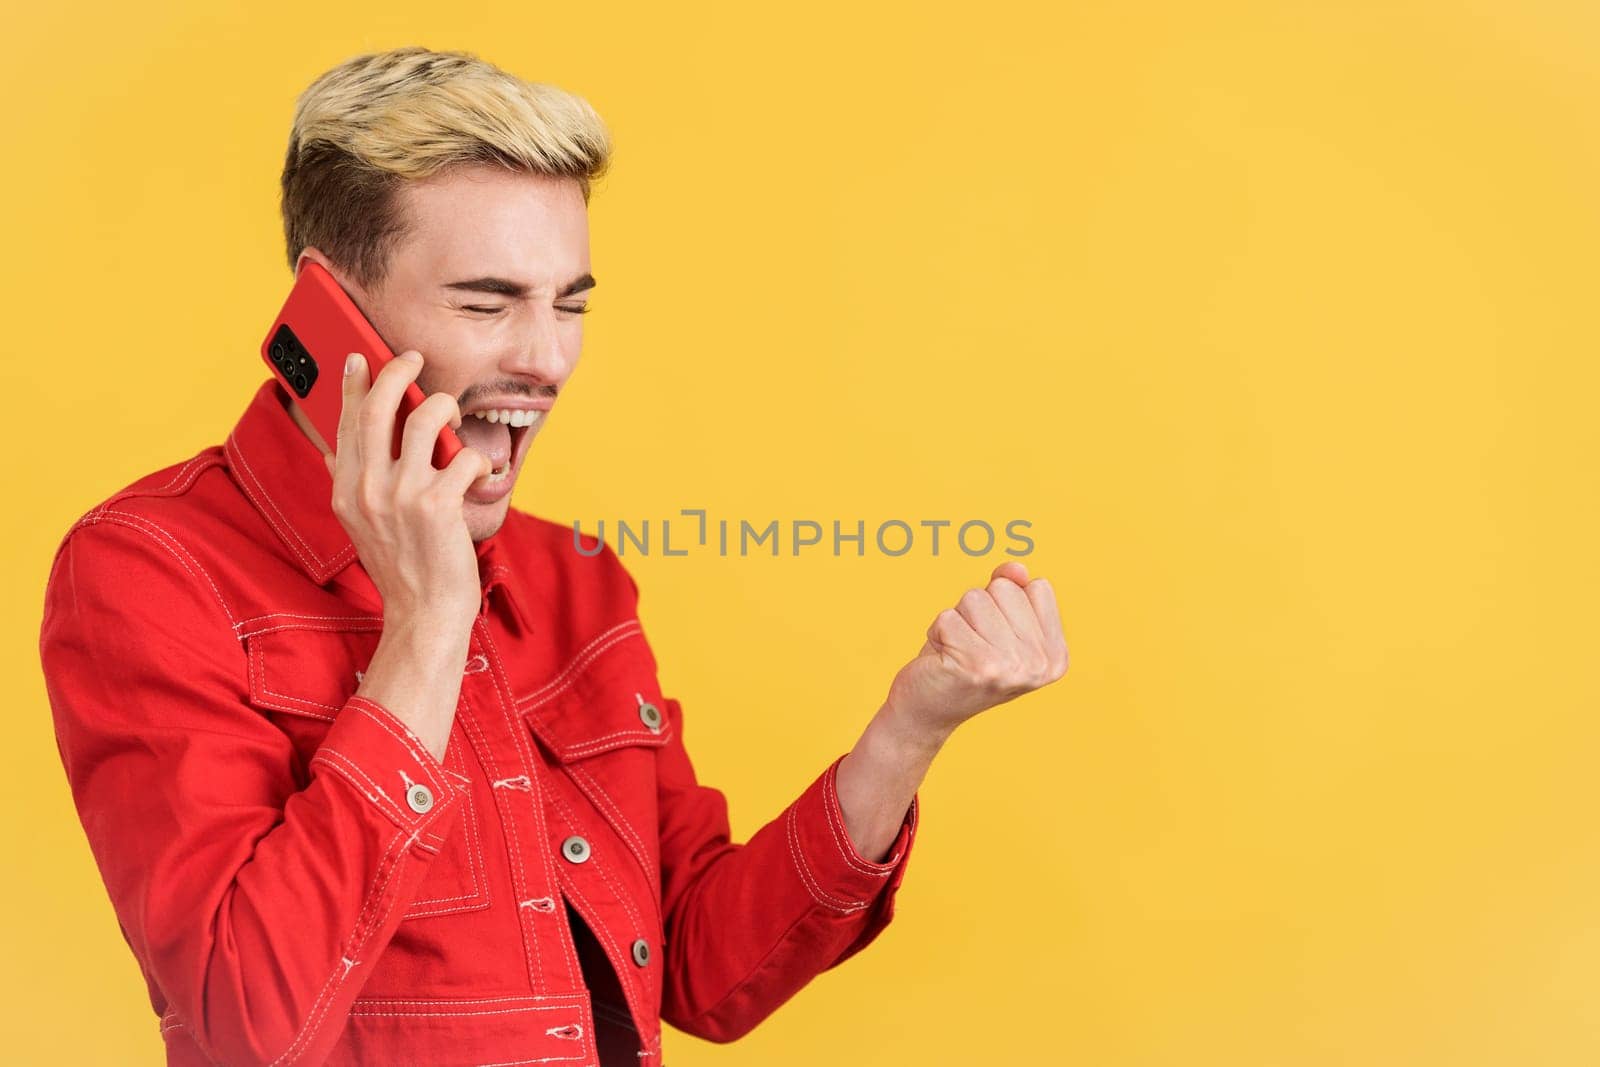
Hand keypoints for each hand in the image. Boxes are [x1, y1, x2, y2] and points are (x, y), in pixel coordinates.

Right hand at [324, 349, 493, 626]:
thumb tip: (335, 448)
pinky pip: (463, 457)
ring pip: (423, 420)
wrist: (424, 614)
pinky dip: (477, 460)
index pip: (343, 425)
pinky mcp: (437, 505)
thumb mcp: (360, 526)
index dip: (350, 386)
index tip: (358, 358)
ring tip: (452, 414)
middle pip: (376, 409)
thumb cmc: (403, 568)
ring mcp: (401, 496)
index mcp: (345, 492)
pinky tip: (480, 474)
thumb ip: (351, 485)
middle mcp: (367, 490)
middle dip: (395, 373)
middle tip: (412, 360)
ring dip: (443, 407)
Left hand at [884, 561, 1068, 740]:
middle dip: (979, 609)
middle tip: (972, 644)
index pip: (1038, 587)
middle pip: (1005, 589)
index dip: (1006, 603)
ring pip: (974, 598)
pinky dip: (938, 632)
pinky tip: (943, 658)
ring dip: (957, 620)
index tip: (995, 636)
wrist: (928, 712)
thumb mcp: (995, 623)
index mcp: (1055, 655)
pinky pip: (948, 617)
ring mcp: (1010, 667)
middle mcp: (1039, 664)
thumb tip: (1016, 568)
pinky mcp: (975, 666)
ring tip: (957, 650)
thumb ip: (1013, 590)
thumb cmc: (961, 661)